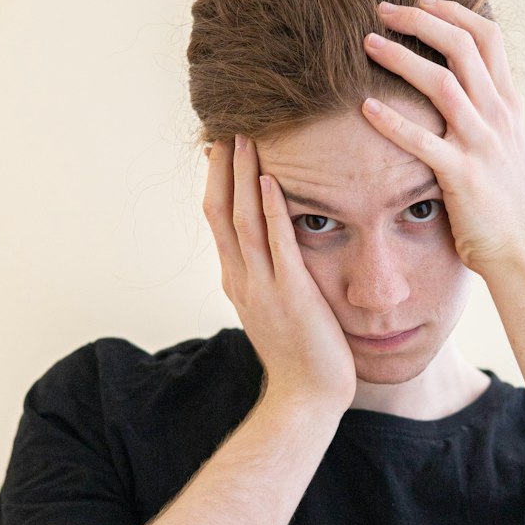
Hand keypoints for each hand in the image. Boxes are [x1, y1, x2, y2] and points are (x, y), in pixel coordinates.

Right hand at [202, 135, 356, 411]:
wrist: (306, 399)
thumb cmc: (302, 355)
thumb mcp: (277, 307)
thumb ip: (271, 275)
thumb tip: (276, 247)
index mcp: (237, 279)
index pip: (218, 218)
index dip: (217, 179)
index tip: (221, 144)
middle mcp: (241, 279)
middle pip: (221, 210)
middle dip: (223, 167)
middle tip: (226, 125)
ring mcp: (263, 287)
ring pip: (243, 219)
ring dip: (244, 176)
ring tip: (246, 136)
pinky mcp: (291, 295)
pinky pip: (278, 244)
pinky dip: (274, 209)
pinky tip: (274, 179)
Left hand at [360, 0, 524, 278]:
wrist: (524, 249)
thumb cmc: (508, 201)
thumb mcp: (508, 145)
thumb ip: (489, 111)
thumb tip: (465, 85)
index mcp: (508, 104)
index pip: (487, 35)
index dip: (453, 10)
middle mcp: (498, 115)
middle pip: (462, 46)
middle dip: (420, 20)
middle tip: (382, 9)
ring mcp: (482, 143)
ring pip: (442, 83)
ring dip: (401, 57)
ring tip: (367, 42)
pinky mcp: (462, 175)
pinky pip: (422, 141)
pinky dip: (392, 121)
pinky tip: (365, 107)